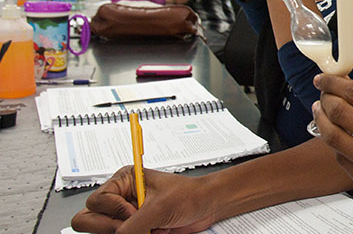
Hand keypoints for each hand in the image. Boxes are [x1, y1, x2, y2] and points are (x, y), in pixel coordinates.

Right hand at [71, 166, 214, 233]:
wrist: (206, 207)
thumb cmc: (189, 195)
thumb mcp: (159, 208)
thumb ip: (134, 225)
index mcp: (123, 182)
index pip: (96, 201)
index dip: (113, 210)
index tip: (133, 212)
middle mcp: (119, 199)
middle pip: (88, 219)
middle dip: (109, 226)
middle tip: (131, 226)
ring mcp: (124, 216)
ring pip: (104, 233)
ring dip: (126, 233)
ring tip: (149, 227)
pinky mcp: (133, 229)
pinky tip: (155, 231)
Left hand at [311, 74, 352, 212]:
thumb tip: (345, 87)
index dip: (334, 83)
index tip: (324, 79)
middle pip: (341, 113)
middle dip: (325, 99)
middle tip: (323, 95)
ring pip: (334, 138)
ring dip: (322, 121)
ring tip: (322, 113)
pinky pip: (342, 160)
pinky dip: (337, 145)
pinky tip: (339, 138)